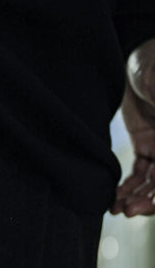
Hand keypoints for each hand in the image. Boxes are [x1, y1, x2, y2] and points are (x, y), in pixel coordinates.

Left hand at [111, 38, 154, 216]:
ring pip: (153, 182)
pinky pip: (139, 174)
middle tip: (131, 211)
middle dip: (151, 199)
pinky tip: (115, 201)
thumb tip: (154, 146)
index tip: (152, 203)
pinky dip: (128, 187)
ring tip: (119, 210)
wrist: (138, 56)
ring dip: (137, 198)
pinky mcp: (147, 145)